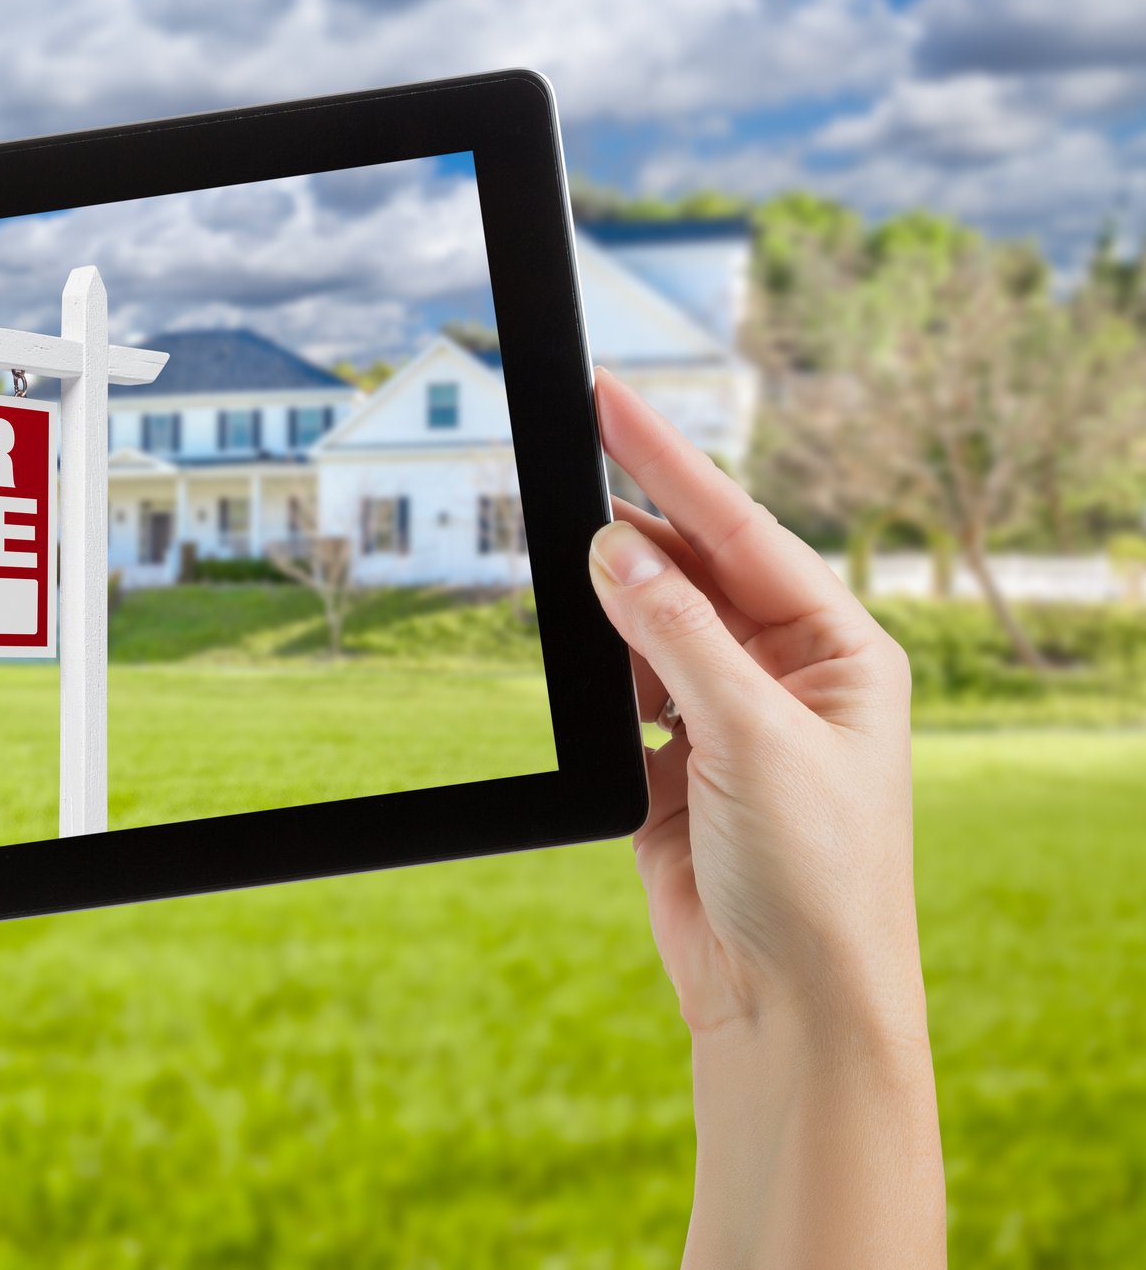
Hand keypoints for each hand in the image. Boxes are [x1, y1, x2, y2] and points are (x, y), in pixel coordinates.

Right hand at [588, 370, 941, 1267]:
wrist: (786, 1005)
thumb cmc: (815, 878)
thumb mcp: (752, 738)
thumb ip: (678, 636)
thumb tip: (616, 548)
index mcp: (843, 651)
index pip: (743, 531)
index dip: (672, 463)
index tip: (610, 399)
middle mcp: (788, 674)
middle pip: (695, 568)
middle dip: (634, 522)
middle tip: (566, 453)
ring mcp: (728, 718)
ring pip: (651, 625)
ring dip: (610, 598)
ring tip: (563, 551)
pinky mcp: (672, 767)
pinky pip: (622, 689)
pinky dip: (596, 666)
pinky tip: (578, 643)